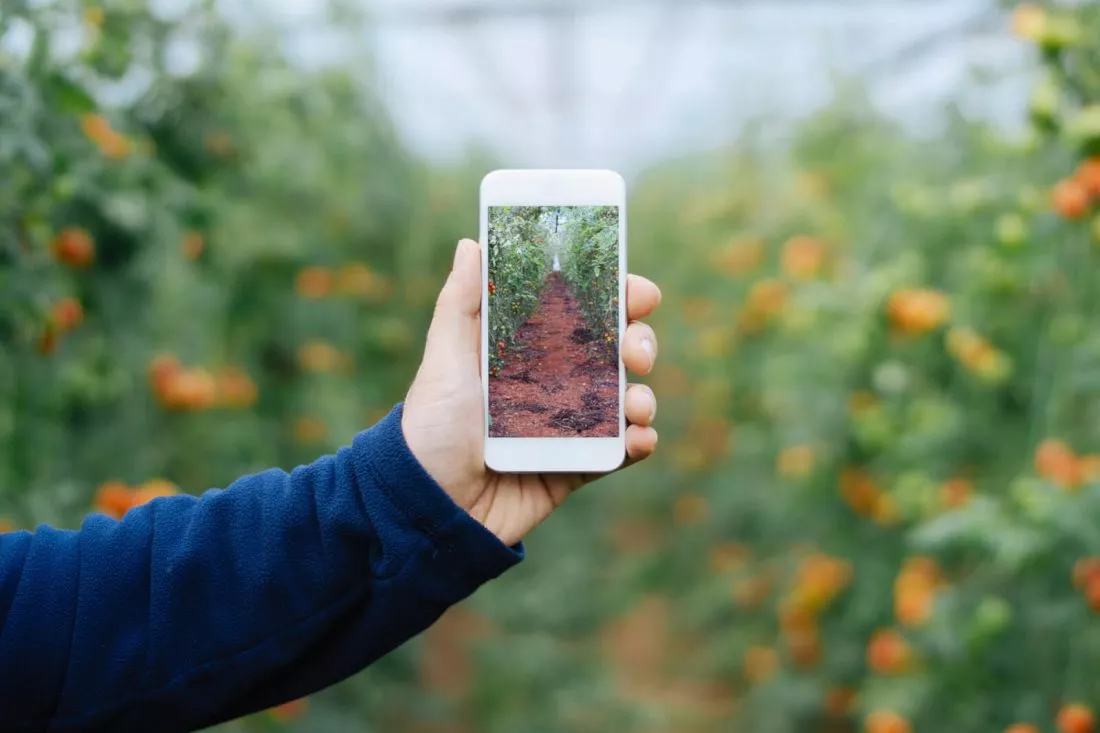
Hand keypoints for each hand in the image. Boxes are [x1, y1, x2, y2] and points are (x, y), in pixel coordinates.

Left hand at [402, 238, 660, 546]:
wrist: (430, 506)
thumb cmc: (431, 427)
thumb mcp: (444, 358)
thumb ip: (462, 303)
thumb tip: (472, 244)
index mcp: (530, 349)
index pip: (584, 312)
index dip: (618, 296)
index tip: (637, 292)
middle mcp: (556, 382)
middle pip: (618, 351)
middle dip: (640, 343)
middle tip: (635, 351)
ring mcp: (570, 425)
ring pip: (628, 398)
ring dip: (644, 395)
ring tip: (635, 404)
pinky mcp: (577, 467)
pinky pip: (621, 451)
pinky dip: (639, 441)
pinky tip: (637, 438)